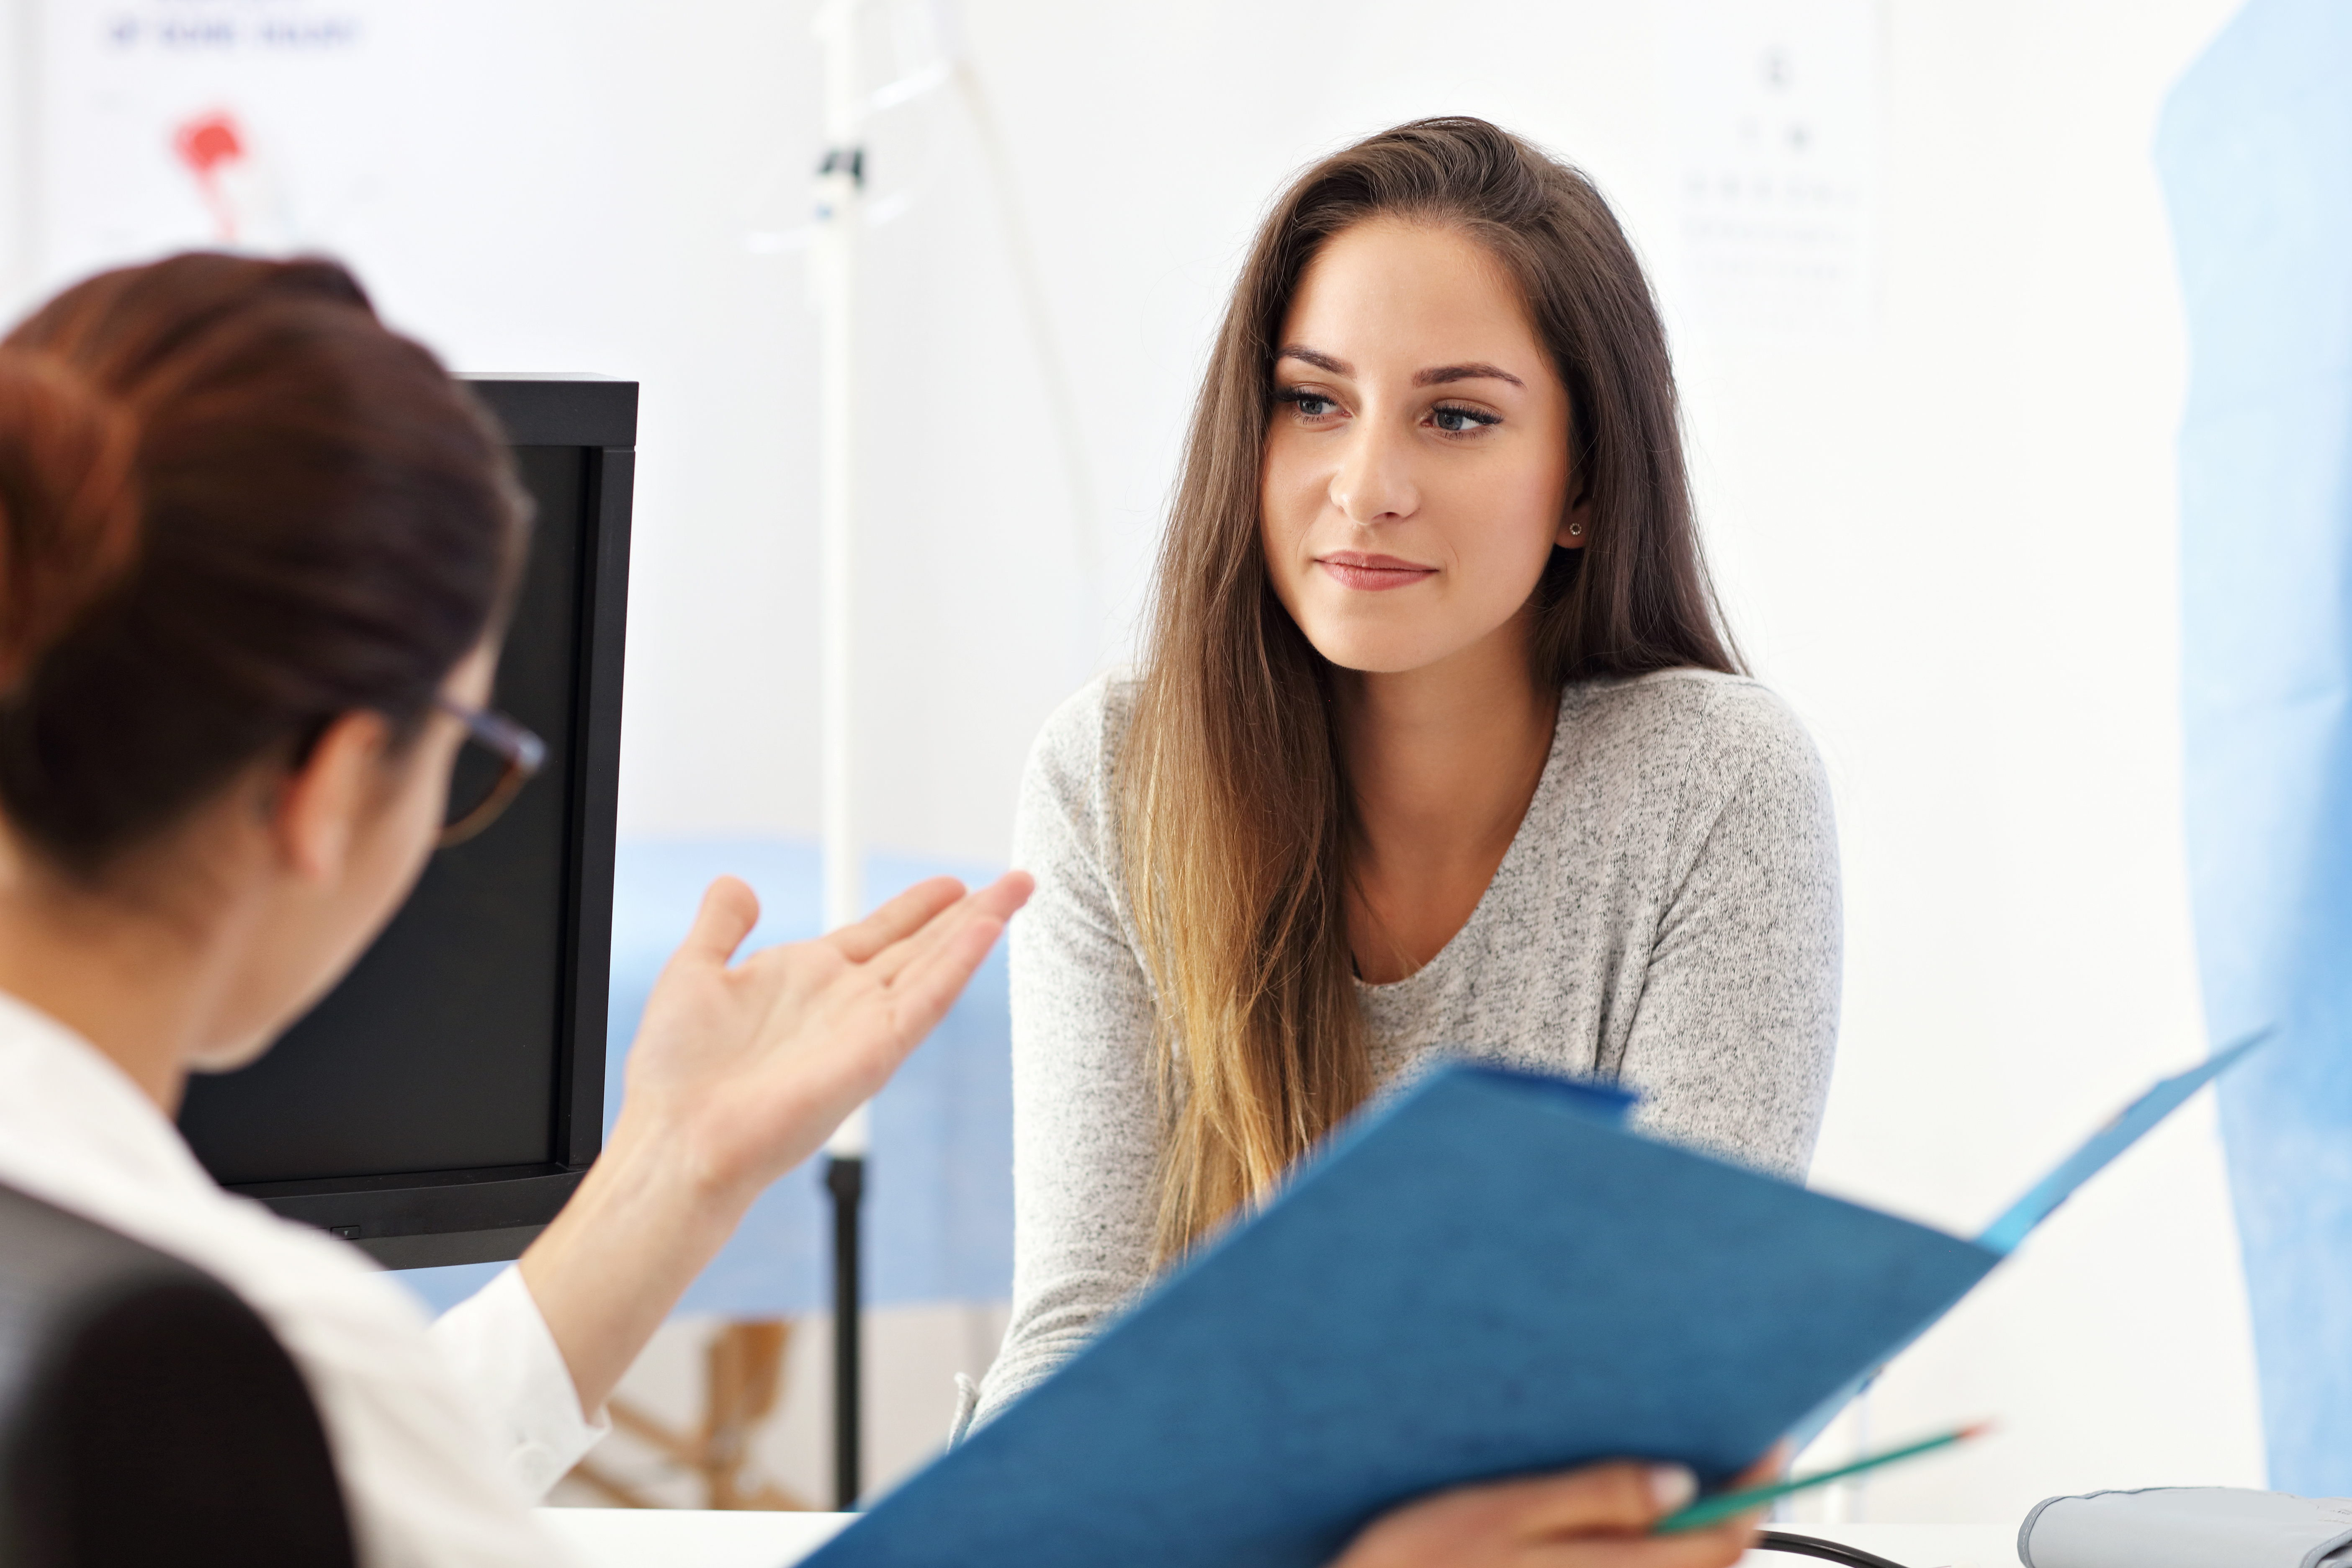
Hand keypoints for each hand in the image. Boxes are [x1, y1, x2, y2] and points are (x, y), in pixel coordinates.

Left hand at [520, 868, 1032, 1414]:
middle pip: (921, 946)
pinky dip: (959, 963)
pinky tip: (986, 929)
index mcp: (807, 979)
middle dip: (970, 912)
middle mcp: (844, 1001)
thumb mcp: (694, 971)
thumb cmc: (676, 1073)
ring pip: (936, 963)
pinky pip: (927, 998)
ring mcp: (865, 1026)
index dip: (917, 907)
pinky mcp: (876, 1052)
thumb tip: (737, 883)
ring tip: (1018, 888)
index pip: (878, 934)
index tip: (955, 883)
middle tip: (1015, 882)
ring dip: (979, 925)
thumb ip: (721, 925)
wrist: (679, 1136)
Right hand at [1329, 1446, 1785, 1567]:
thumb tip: (1682, 1481)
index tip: (1772, 1438)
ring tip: (1680, 1471)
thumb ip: (1596, 1497)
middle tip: (1732, 1444)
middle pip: (1708, 1561)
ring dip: (1690, 1530)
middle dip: (1730, 1506)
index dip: (1757, 1487)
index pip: (1724, 1539)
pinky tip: (1623, 1516)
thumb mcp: (1502, 1514)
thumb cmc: (1417, 1566)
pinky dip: (1651, 1549)